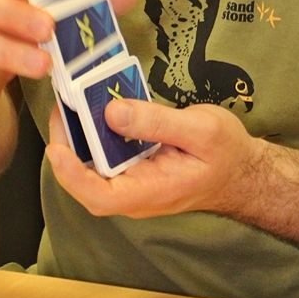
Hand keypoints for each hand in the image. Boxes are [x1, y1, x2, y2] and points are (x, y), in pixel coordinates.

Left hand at [46, 97, 263, 218]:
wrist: (243, 170)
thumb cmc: (227, 154)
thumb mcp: (200, 130)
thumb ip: (156, 123)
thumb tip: (111, 112)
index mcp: (151, 192)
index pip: (99, 196)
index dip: (71, 175)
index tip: (56, 147)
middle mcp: (135, 193)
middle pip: (87, 179)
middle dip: (68, 144)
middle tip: (63, 105)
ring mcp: (133, 182)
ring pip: (94, 165)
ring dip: (79, 136)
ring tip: (72, 100)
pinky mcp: (135, 168)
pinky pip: (107, 154)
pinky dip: (96, 132)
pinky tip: (94, 105)